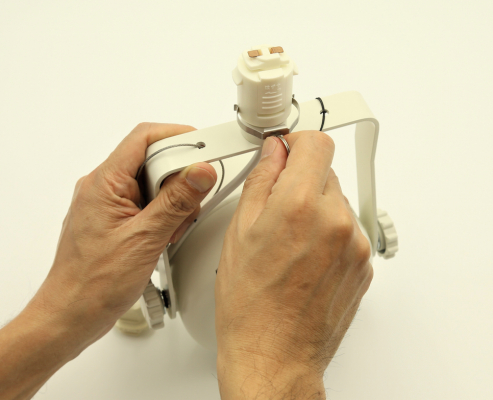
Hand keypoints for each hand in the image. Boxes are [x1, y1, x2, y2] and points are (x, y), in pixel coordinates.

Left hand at [31, 122, 217, 351]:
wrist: (73, 314)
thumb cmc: (93, 284)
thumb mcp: (144, 240)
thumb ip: (176, 202)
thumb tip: (201, 172)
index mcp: (104, 183)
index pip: (143, 137)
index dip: (177, 136)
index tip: (204, 148)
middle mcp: (104, 188)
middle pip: (151, 159)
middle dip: (178, 178)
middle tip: (192, 200)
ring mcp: (110, 204)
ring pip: (152, 182)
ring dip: (172, 201)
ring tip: (171, 229)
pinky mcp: (117, 219)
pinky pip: (147, 202)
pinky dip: (164, 214)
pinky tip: (165, 236)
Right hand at [215, 131, 372, 398]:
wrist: (273, 353)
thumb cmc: (251, 304)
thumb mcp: (240, 231)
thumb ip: (261, 180)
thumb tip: (274, 152)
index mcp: (301, 205)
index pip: (317, 144)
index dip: (297, 143)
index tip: (286, 152)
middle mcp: (335, 221)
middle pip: (326, 173)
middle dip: (302, 181)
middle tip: (277, 208)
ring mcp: (355, 245)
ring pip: (337, 203)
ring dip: (316, 209)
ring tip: (290, 242)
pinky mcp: (364, 265)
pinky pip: (348, 231)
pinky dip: (329, 234)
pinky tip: (305, 259)